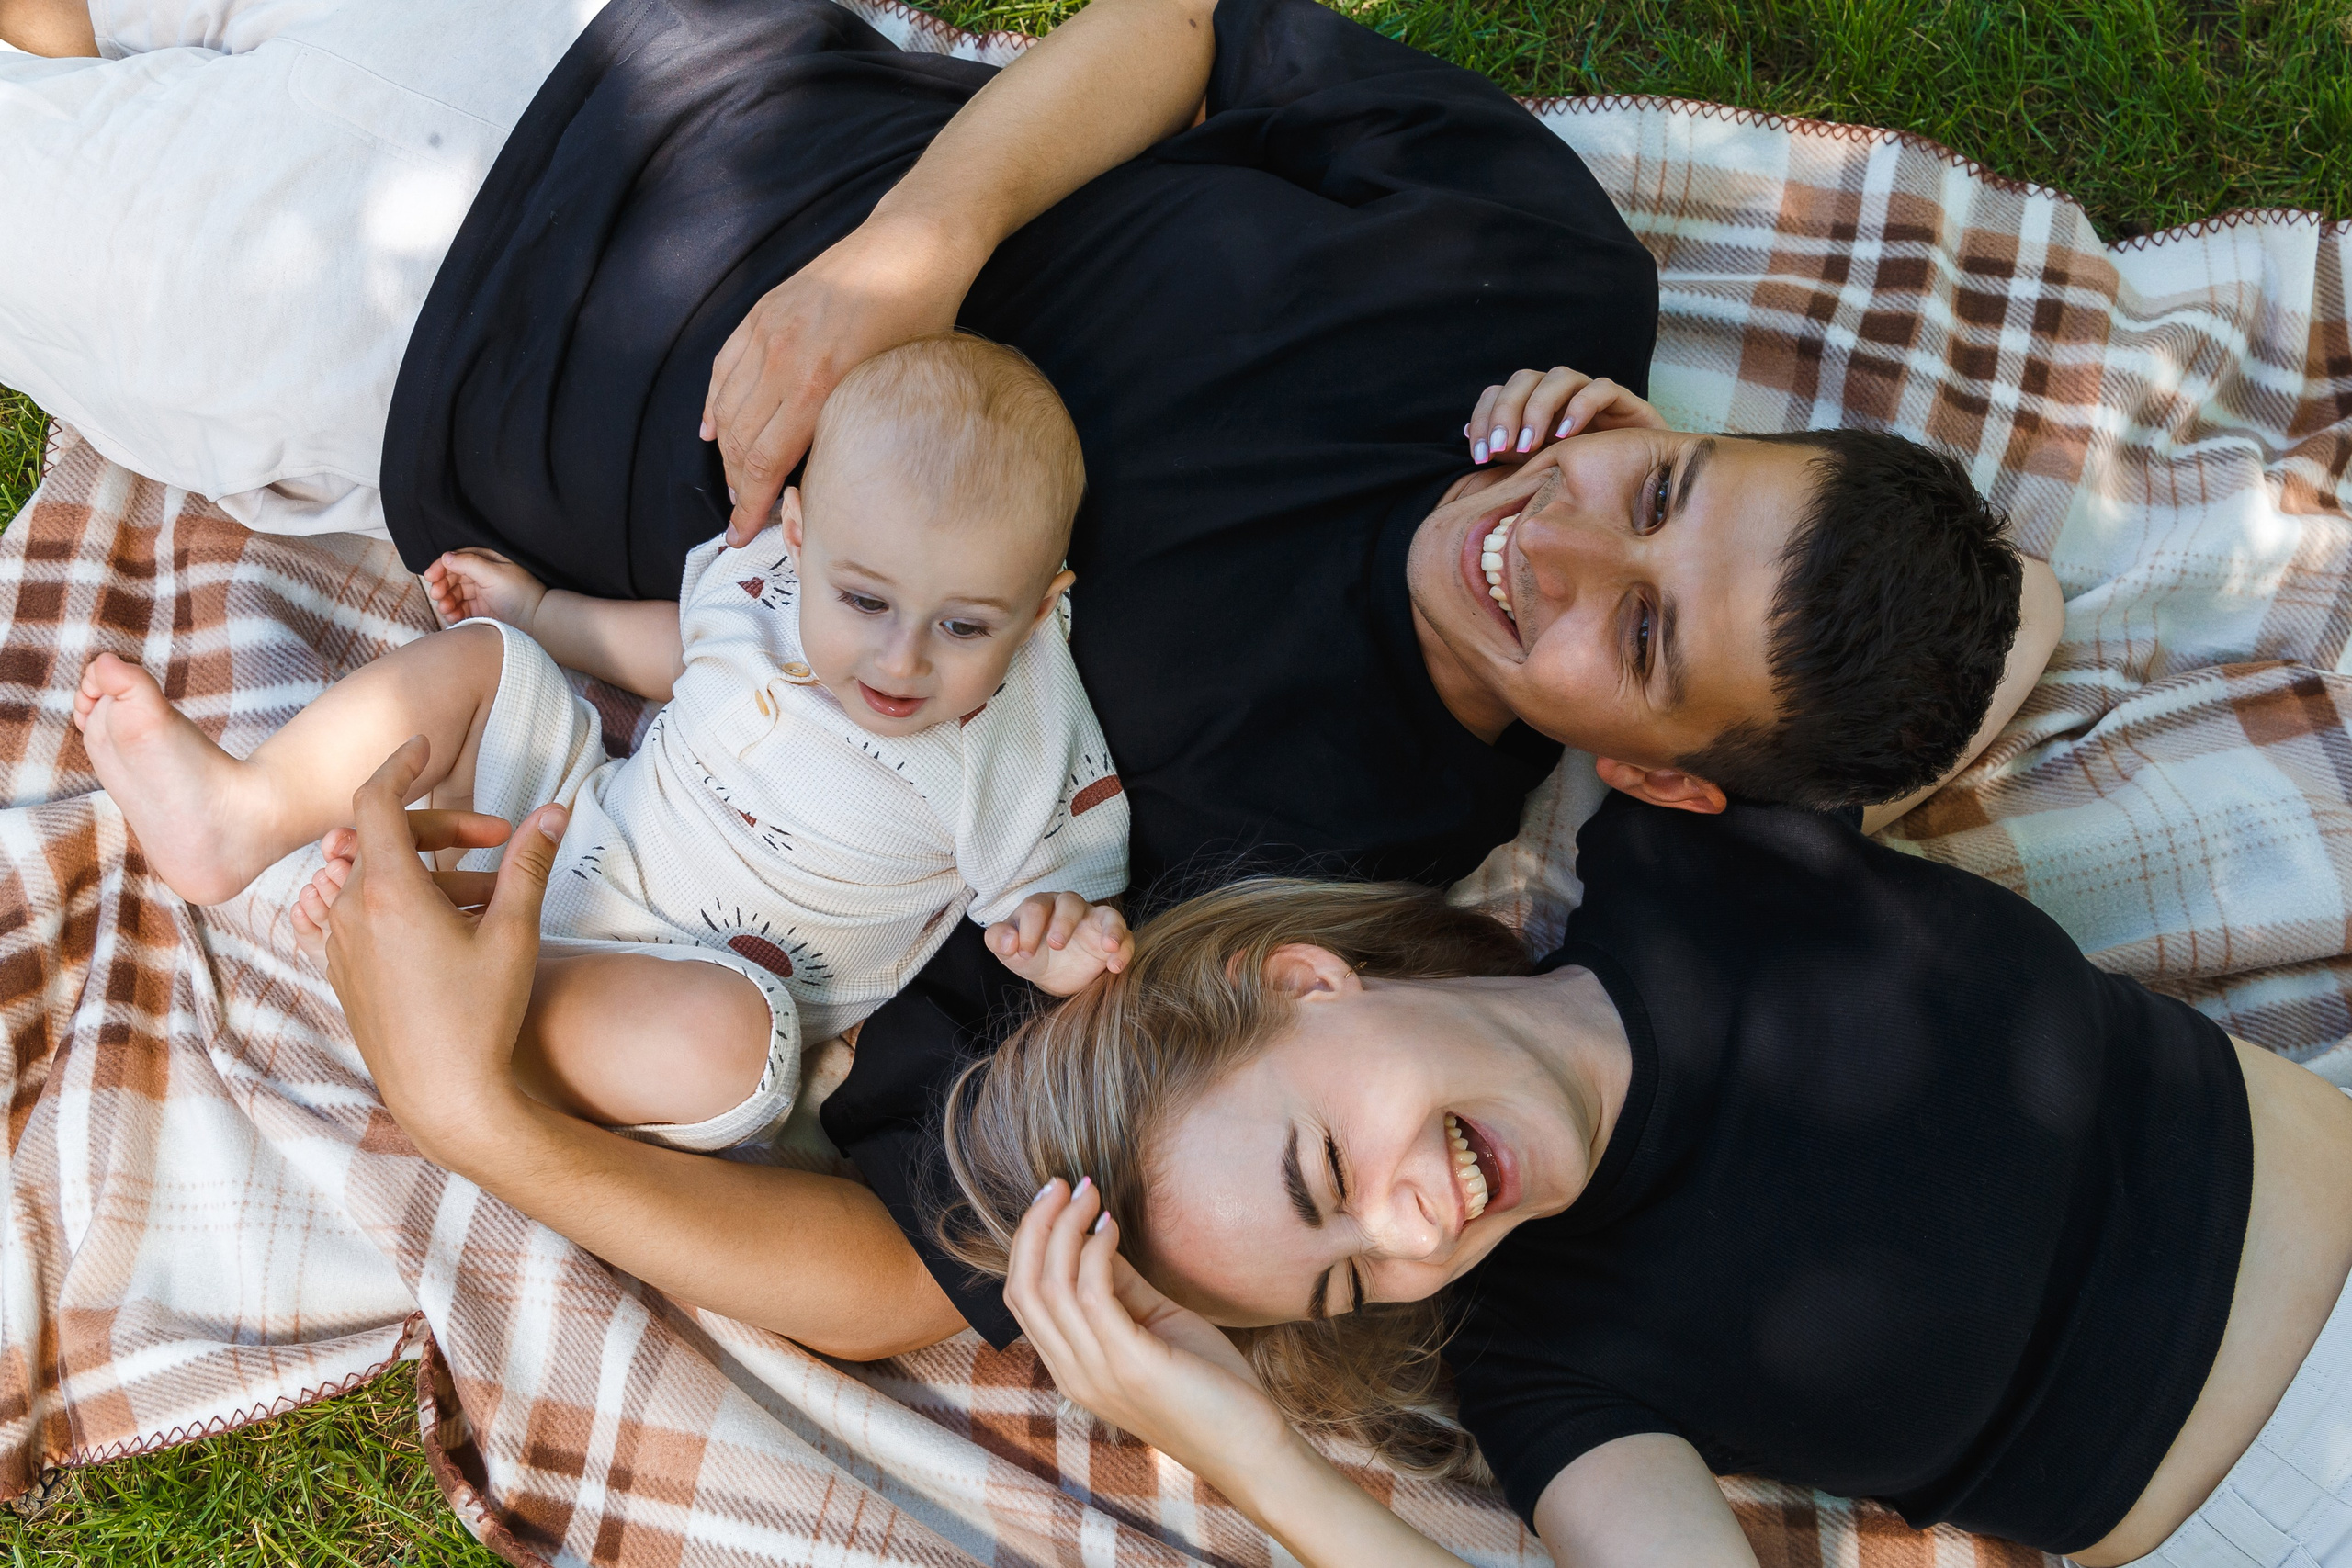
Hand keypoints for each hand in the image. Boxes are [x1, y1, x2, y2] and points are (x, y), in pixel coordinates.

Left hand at [318, 737, 565, 1166]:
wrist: (443, 1097)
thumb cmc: (480, 1016)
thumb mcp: (514, 933)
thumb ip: (529, 864)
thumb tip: (556, 810)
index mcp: (388, 892)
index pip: (376, 800)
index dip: (399, 764)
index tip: (423, 744)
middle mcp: (350, 912)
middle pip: (385, 839)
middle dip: (443, 829)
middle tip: (499, 838)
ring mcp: (339, 945)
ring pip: (376, 879)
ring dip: (427, 872)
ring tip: (486, 897)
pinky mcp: (341, 973)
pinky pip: (363, 916)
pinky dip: (403, 904)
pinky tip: (451, 929)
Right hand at [422, 548, 547, 631]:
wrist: (537, 622)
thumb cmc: (519, 594)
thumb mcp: (494, 574)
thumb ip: (469, 563)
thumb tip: (445, 556)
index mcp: (487, 561)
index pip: (458, 559)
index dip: (442, 566)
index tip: (430, 576)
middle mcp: (482, 575)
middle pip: (452, 577)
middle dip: (442, 585)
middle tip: (437, 595)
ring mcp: (480, 594)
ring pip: (454, 594)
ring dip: (445, 600)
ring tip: (446, 608)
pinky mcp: (480, 611)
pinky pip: (459, 609)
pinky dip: (452, 612)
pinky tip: (451, 616)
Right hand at [702, 216, 976, 546]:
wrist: (911, 247)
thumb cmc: (921, 320)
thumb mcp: (890, 388)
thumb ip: (849, 428)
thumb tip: (822, 474)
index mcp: (820, 385)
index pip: (766, 461)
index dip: (750, 504)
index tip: (741, 532)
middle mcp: (783, 359)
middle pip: (740, 440)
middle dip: (736, 485)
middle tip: (741, 514)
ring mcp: (767, 331)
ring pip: (727, 407)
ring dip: (725, 451)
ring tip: (734, 480)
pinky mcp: (762, 312)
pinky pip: (725, 368)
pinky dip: (715, 403)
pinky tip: (713, 429)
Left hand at [985, 892, 1132, 995]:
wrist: (1051, 975)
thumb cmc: (1029, 954)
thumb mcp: (1008, 951)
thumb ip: (998, 940)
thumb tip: (1009, 941)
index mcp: (1041, 906)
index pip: (1036, 907)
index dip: (1029, 928)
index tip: (1024, 953)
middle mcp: (1069, 908)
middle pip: (1070, 902)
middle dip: (1064, 922)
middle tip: (1056, 945)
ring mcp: (1094, 922)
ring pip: (1106, 914)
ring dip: (1109, 928)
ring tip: (1108, 947)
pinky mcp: (1112, 940)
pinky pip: (1126, 938)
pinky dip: (1124, 949)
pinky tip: (1115, 966)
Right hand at [1007, 1179, 1292, 1470]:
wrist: (1250, 1446)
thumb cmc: (1208, 1386)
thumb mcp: (1155, 1325)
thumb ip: (1120, 1288)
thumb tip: (1098, 1236)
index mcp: (1072, 1366)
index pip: (1023, 1296)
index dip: (1031, 1240)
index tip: (1057, 1196)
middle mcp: (1073, 1372)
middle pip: (1024, 1286)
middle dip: (1037, 1225)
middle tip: (1062, 1184)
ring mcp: (1096, 1372)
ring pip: (1050, 1285)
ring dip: (1066, 1228)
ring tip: (1089, 1194)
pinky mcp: (1129, 1365)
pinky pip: (1092, 1294)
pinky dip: (1097, 1250)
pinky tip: (1114, 1227)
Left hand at [1465, 366, 1666, 464]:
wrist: (1642, 482)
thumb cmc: (1586, 475)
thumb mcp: (1540, 467)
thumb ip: (1509, 452)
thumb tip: (1473, 435)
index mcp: (1534, 405)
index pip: (1499, 393)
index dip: (1485, 418)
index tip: (1480, 456)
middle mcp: (1560, 393)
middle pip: (1524, 379)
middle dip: (1506, 412)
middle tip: (1502, 449)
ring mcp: (1590, 393)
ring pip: (1559, 377)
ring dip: (1538, 409)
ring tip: (1530, 446)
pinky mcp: (1623, 400)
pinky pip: (1601, 389)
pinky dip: (1580, 407)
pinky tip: (1565, 436)